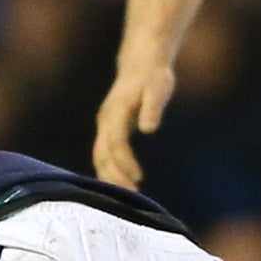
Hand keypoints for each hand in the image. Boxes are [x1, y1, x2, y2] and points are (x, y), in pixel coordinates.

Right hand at [92, 61, 175, 188]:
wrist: (140, 64)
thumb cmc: (154, 76)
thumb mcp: (159, 87)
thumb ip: (153, 107)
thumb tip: (149, 129)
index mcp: (116, 111)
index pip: (116, 142)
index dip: (125, 161)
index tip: (138, 178)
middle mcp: (106, 119)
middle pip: (103, 154)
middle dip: (114, 176)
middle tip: (132, 196)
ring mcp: (104, 125)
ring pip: (100, 156)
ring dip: (110, 176)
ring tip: (128, 196)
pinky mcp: (108, 129)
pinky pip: (103, 154)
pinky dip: (109, 170)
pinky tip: (122, 184)